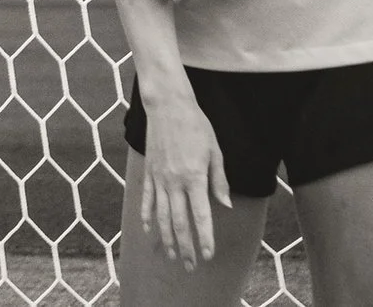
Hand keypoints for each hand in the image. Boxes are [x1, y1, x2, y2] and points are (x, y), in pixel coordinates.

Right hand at [140, 93, 232, 265]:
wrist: (168, 105)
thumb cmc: (196, 125)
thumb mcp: (215, 151)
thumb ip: (219, 180)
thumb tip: (225, 205)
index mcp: (194, 177)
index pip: (201, 215)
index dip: (205, 238)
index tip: (208, 255)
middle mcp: (174, 181)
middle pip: (179, 222)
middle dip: (186, 247)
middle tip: (191, 266)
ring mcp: (159, 177)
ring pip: (161, 215)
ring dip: (167, 238)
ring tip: (173, 256)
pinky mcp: (149, 171)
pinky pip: (147, 199)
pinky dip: (147, 216)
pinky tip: (148, 230)